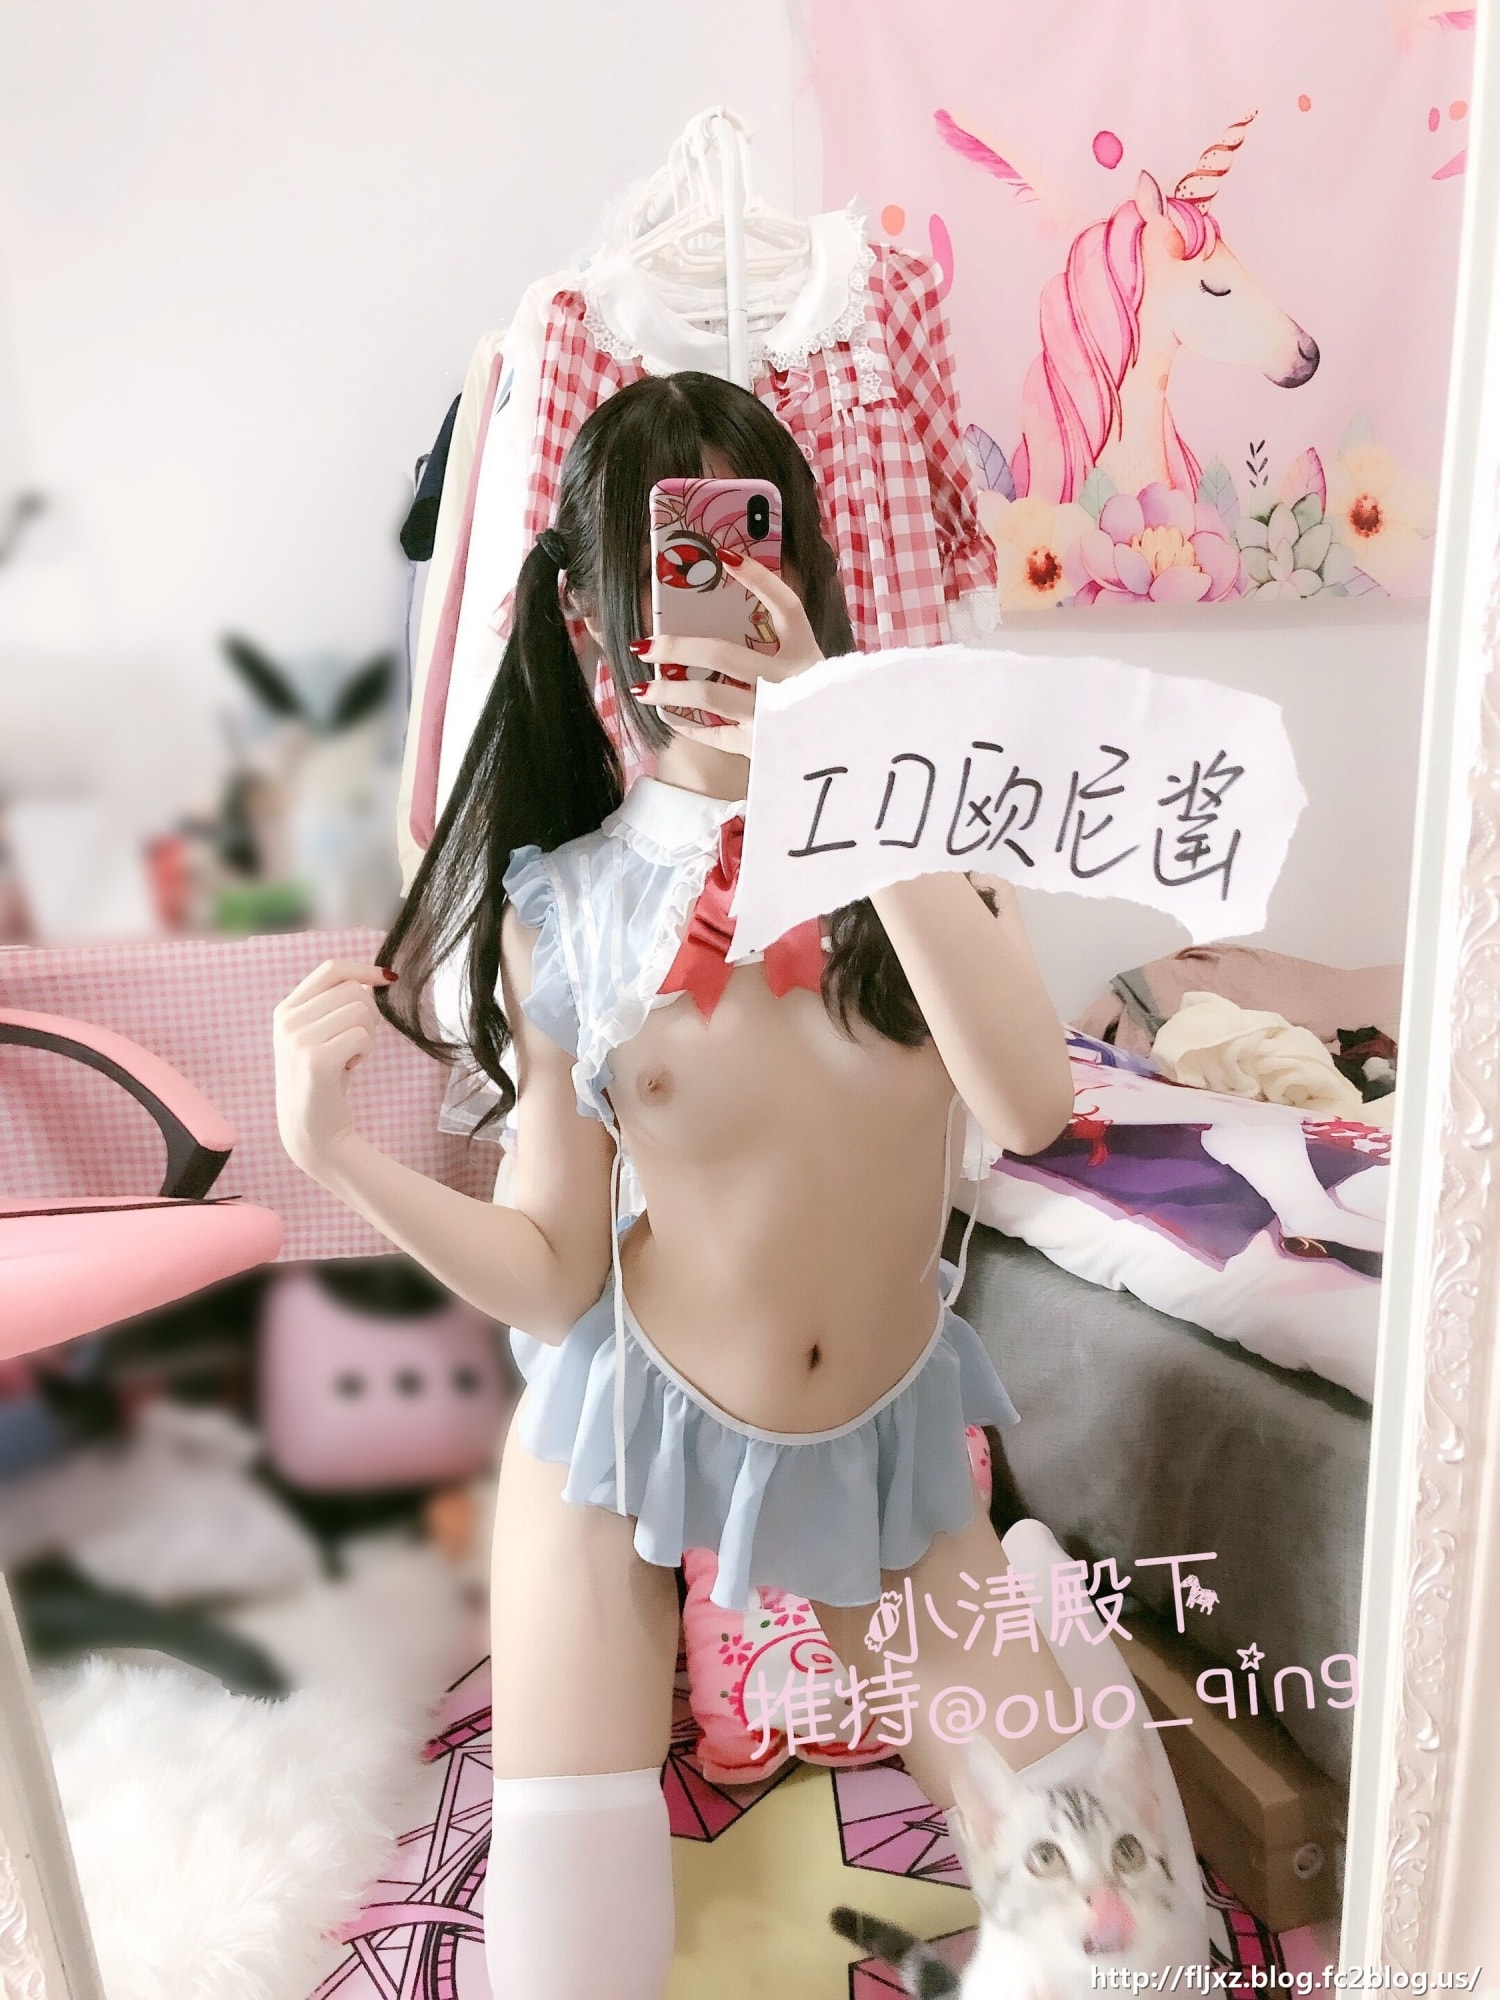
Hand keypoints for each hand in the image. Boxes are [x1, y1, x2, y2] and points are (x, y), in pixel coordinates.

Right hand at [272, 959, 388, 1173]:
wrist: (312, 1131)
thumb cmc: (324, 1080)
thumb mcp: (320, 1035)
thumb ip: (336, 1005)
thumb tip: (377, 976)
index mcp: (286, 1010)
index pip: (332, 968)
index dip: (364, 969)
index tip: (387, 979)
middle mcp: (288, 1021)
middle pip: (353, 990)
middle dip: (369, 1014)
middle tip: (356, 1042)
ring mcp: (298, 1040)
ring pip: (361, 1011)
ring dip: (367, 1036)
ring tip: (348, 1057)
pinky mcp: (316, 1060)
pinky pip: (363, 1036)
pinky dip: (365, 1052)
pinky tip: (349, 1068)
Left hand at [629, 551, 823, 756]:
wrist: (843, 751)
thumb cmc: (823, 705)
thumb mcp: (813, 666)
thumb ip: (782, 642)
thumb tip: (728, 609)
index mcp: (807, 652)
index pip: (786, 606)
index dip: (759, 579)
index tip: (725, 556)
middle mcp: (788, 680)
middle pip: (723, 654)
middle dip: (677, 647)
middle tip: (645, 646)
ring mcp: (772, 715)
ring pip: (709, 695)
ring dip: (669, 691)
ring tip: (641, 689)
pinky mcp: (761, 746)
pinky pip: (715, 734)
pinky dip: (690, 726)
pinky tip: (672, 718)